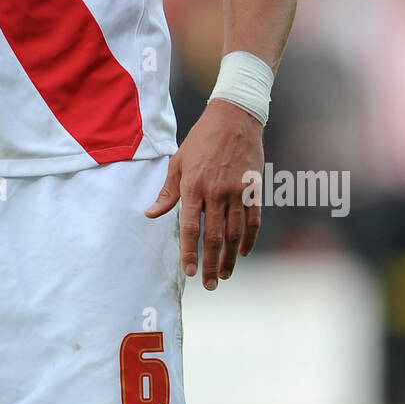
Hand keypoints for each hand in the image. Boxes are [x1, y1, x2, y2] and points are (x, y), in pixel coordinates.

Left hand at [145, 99, 263, 289]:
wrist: (234, 118)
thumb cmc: (201, 140)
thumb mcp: (178, 162)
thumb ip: (167, 192)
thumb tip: (151, 214)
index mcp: (193, 186)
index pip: (190, 228)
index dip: (190, 253)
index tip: (189, 272)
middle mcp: (216, 192)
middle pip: (213, 237)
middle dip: (210, 264)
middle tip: (208, 285)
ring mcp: (237, 192)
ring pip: (234, 234)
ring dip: (229, 258)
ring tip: (224, 275)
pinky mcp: (253, 189)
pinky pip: (253, 221)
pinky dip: (249, 239)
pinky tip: (242, 253)